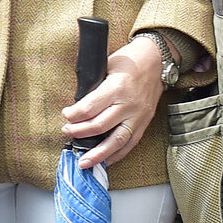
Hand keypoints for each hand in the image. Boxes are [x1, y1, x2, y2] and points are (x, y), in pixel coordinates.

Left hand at [61, 36, 164, 169]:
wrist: (156, 60)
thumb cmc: (129, 61)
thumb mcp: (106, 66)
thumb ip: (94, 86)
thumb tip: (77, 105)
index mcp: (116, 88)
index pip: (90, 108)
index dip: (74, 114)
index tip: (66, 115)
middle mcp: (128, 104)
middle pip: (100, 126)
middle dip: (80, 132)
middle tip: (67, 132)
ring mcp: (138, 116)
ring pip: (116, 141)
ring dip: (98, 154)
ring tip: (84, 162)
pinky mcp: (144, 123)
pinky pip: (130, 144)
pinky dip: (117, 155)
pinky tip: (105, 161)